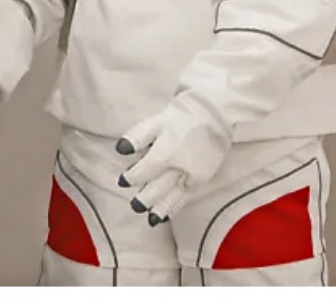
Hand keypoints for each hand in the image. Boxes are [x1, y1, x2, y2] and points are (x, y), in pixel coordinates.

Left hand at [115, 97, 231, 225]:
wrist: (215, 115)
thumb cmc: (182, 116)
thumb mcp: (156, 121)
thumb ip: (138, 137)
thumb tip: (120, 149)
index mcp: (164, 154)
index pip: (143, 172)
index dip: (131, 178)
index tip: (122, 181)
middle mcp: (178, 169)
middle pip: (157, 188)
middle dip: (145, 199)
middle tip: (134, 206)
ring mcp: (192, 176)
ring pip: (173, 196)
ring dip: (161, 208)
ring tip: (151, 219)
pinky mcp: (202, 179)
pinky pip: (186, 196)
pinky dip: (176, 206)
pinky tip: (168, 214)